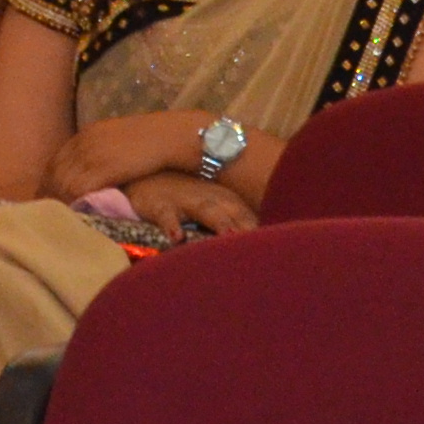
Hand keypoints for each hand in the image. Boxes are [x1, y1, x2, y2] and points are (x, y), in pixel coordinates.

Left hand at [52, 110, 224, 200]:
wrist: (173, 136)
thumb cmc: (155, 142)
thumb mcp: (123, 144)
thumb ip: (107, 156)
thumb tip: (98, 175)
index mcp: (88, 134)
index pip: (58, 160)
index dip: (50, 180)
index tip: (47, 197)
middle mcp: (85, 142)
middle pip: (54, 171)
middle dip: (48, 193)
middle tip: (45, 214)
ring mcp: (92, 153)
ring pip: (62, 182)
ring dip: (57, 201)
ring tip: (56, 220)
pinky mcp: (102, 167)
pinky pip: (77, 189)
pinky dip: (71, 203)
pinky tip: (72, 216)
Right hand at [117, 171, 254, 241]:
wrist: (145, 174)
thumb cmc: (184, 193)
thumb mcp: (211, 202)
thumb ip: (234, 218)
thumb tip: (261, 242)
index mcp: (225, 198)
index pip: (250, 215)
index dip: (265, 230)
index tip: (279, 249)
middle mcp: (210, 197)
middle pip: (234, 212)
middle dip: (248, 228)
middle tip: (264, 247)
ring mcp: (184, 199)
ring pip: (206, 210)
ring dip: (219, 222)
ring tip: (229, 236)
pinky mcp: (159, 204)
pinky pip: (166, 215)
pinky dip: (171, 225)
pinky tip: (176, 237)